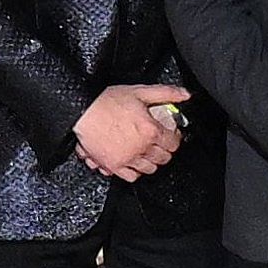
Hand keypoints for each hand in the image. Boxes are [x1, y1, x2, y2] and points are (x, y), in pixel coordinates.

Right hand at [74, 84, 189, 180]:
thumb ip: (166, 93)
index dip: (175, 139)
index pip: (174, 144)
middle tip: (160, 143)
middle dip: (165, 151)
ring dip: (151, 162)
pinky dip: (134, 171)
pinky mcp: (113, 166)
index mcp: (150, 130)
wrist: (82, 111)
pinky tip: (133, 162)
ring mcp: (127, 159)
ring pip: (149, 169)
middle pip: (163, 158)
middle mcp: (141, 148)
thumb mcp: (140, 91)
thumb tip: (184, 94)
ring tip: (147, 153)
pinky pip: (131, 176)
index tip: (171, 135)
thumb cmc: (107, 101)